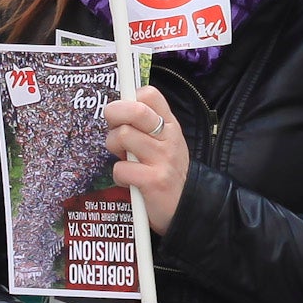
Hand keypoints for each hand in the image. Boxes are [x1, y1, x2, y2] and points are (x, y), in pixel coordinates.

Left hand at [104, 84, 189, 233]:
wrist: (188, 208)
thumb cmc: (167, 173)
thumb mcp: (163, 144)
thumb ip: (144, 128)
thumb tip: (115, 110)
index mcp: (170, 125)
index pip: (149, 94)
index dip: (130, 99)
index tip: (125, 113)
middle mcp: (168, 138)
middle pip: (134, 110)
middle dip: (114, 115)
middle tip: (114, 128)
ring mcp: (162, 158)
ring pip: (122, 136)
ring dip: (114, 148)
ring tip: (124, 158)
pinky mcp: (154, 180)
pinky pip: (121, 168)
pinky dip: (119, 176)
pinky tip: (129, 181)